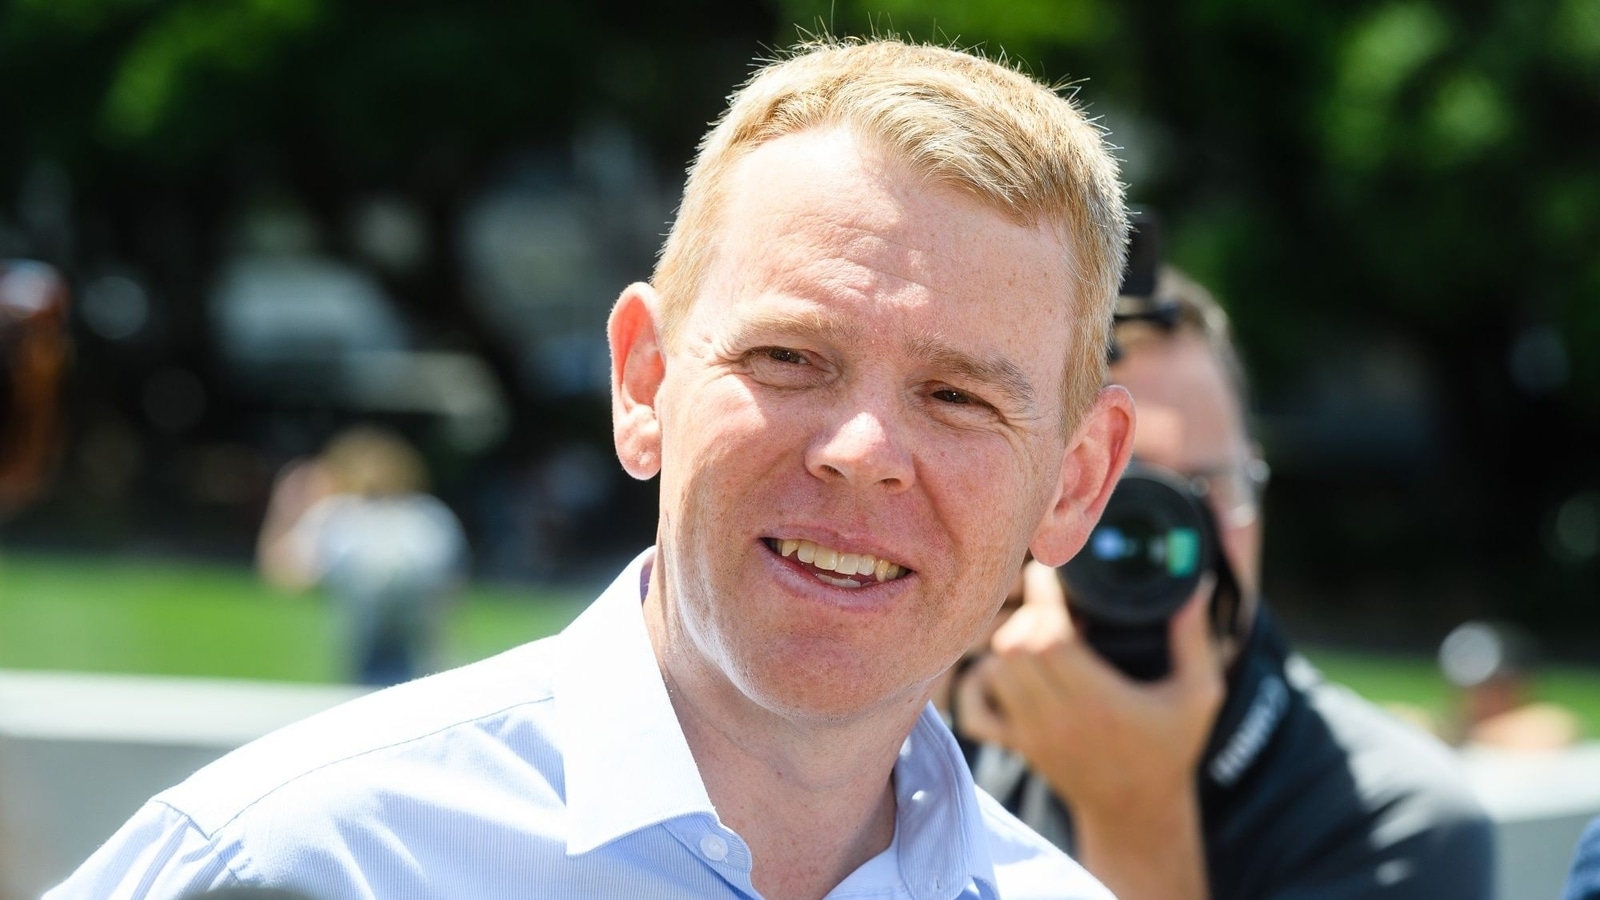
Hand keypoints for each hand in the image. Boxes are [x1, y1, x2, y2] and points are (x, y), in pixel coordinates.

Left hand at [955, 559, 1223, 898]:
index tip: (1053, 574)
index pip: (1048, 637)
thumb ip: (1196, 640)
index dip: (1043, 598)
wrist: (1137, 812)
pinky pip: (977, 710)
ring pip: (996, 670)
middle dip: (1026, 614)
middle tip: (1049, 600)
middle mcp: (1058, 718)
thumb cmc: (1169, 749)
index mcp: (1100, 701)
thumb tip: (1196, 587)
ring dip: (1009, 641)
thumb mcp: (1198, 696)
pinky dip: (983, 680)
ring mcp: (1032, 734)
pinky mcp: (1018, 745)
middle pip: (1014, 648)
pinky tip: (1009, 666)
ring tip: (1037, 627)